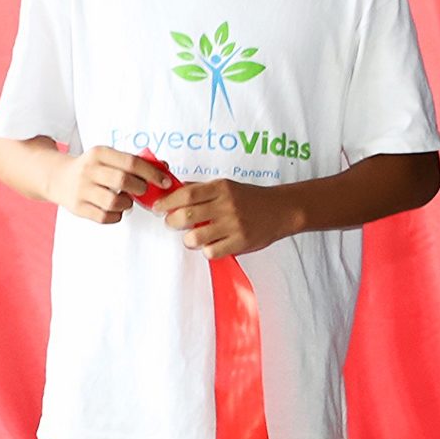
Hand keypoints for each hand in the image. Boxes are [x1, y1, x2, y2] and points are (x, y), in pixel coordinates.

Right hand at [51, 147, 169, 224]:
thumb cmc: (93, 168)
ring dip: (127, 204)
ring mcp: (81, 189)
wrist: (58, 177)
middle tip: (142, 190)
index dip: (152, 173)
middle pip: (123, 180)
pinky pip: (104, 217)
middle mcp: (89, 170)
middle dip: (140, 188)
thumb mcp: (109, 158)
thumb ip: (135, 162)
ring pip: (113, 202)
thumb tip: (164, 168)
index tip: (165, 182)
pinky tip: (116, 210)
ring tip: (126, 200)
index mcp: (99, 153)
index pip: (131, 162)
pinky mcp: (77, 207)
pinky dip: (116, 216)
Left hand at [152, 177, 297, 257]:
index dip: (167, 202)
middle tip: (172, 223)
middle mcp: (227, 205)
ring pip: (195, 237)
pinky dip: (207, 250)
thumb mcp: (227, 186)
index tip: (157, 207)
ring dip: (188, 239)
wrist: (282, 210)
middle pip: (186, 216)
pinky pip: (211, 252)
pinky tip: (212, 244)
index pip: (186, 194)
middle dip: (172, 221)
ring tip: (193, 236)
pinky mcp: (241, 242)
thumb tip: (172, 190)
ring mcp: (234, 225)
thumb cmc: (251, 198)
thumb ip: (201, 188)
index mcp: (221, 188)